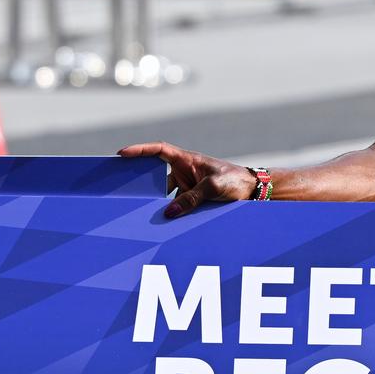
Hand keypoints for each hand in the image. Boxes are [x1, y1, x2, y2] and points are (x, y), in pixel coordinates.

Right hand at [119, 141, 255, 217]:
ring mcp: (187, 184)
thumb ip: (191, 199)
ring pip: (165, 194)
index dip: (140, 150)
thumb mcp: (213, 188)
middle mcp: (184, 170)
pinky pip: (176, 205)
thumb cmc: (234, 180)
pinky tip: (163, 223)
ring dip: (157, 203)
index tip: (122, 154)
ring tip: (143, 212)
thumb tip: (168, 213)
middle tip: (125, 191)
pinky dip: (170, 212)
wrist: (252, 190)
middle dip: (143, 182)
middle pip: (156, 175)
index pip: (158, 150)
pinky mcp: (192, 198)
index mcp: (187, 159)